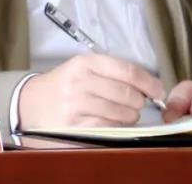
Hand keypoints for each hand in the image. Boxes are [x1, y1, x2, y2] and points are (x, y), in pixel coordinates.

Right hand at [18, 54, 165, 128]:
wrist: (32, 103)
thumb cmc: (64, 85)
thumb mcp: (83, 68)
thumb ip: (113, 73)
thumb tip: (151, 87)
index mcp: (86, 63)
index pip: (128, 70)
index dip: (149, 82)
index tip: (158, 91)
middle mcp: (81, 81)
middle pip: (129, 95)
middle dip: (138, 102)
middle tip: (134, 104)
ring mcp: (77, 104)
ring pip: (122, 114)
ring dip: (128, 117)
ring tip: (119, 114)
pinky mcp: (75, 125)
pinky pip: (110, 128)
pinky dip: (116, 128)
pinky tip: (110, 123)